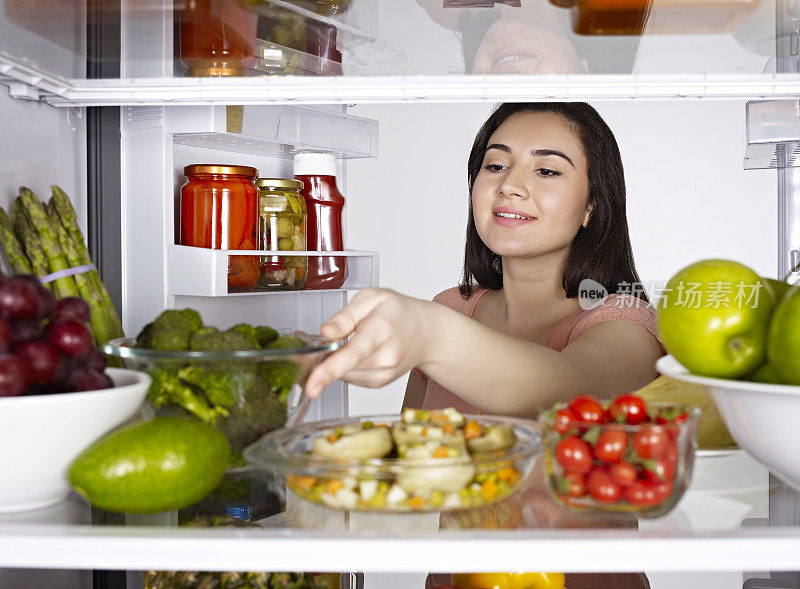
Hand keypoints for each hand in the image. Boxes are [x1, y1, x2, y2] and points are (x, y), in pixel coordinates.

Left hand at [304, 288, 435, 398]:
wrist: (427, 333)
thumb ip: (345, 316)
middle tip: (331, 335)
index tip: (311, 386)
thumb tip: (325, 332)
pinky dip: (345, 366)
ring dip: (336, 360)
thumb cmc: (398, 312)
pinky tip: (358, 351)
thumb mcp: (372, 298)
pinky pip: (350, 377)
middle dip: (324, 356)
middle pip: (342, 366)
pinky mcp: (378, 383)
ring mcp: (383, 374)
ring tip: (354, 338)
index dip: (328, 371)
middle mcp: (385, 358)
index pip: (353, 354)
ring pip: (343, 373)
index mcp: (381, 331)